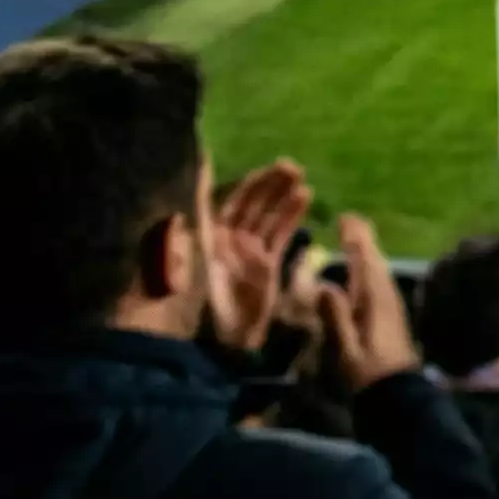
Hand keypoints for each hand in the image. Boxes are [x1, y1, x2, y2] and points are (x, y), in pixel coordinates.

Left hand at [208, 158, 311, 354]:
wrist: (211, 336)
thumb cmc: (197, 288)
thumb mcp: (193, 239)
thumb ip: (199, 200)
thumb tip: (200, 162)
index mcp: (205, 231)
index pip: (229, 198)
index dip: (250, 182)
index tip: (269, 166)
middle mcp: (225, 238)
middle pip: (251, 204)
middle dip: (270, 185)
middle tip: (292, 166)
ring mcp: (246, 252)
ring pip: (267, 216)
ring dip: (283, 196)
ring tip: (301, 176)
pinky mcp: (265, 267)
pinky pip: (280, 235)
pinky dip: (292, 216)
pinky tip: (305, 197)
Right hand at [318, 213, 421, 393]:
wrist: (398, 395)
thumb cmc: (368, 374)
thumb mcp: (346, 348)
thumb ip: (336, 316)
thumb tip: (324, 285)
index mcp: (375, 300)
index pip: (365, 261)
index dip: (357, 239)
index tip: (347, 219)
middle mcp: (387, 297)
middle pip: (375, 261)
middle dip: (364, 240)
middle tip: (351, 221)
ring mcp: (393, 306)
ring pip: (381, 271)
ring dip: (369, 253)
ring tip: (357, 239)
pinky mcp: (393, 317)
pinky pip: (382, 283)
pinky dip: (373, 269)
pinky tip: (366, 274)